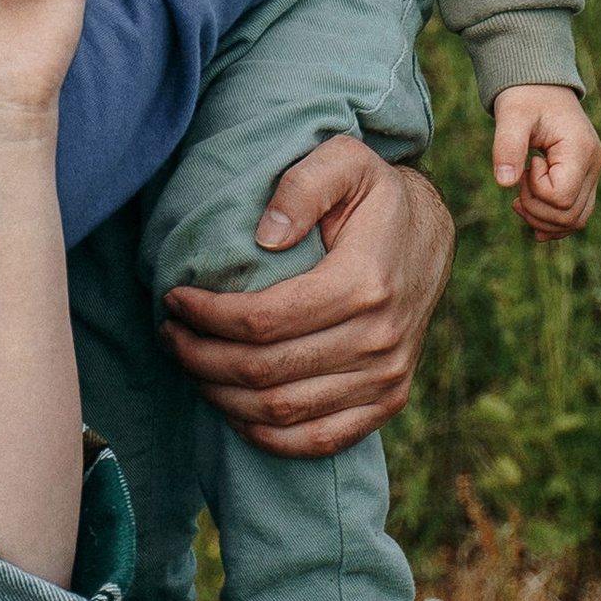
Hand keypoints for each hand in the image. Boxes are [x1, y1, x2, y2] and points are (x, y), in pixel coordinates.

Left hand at [161, 141, 452, 457]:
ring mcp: (387, 377)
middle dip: (202, 357)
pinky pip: (319, 440)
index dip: (208, 317)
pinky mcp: (388, 400)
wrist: (430, 234)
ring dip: (221, 396)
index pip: (264, 321)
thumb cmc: (374, 194)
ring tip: (189, 364)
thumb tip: (267, 234)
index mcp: (364, 283)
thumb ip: (303, 186)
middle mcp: (380, 339)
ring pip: (282, 412)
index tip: (174, 299)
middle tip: (169, 334)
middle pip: (265, 371)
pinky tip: (230, 408)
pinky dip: (265, 435)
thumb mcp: (344, 161)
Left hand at [492, 84, 600, 238]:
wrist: (540, 87)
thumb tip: (504, 183)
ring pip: (575, 221)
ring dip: (542, 219)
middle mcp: (594, 166)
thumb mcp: (512, 115)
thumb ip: (507, 146)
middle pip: (570, 216)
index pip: (561, 197)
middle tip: (519, 181)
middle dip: (535, 209)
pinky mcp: (583, 179)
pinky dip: (552, 221)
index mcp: (581, 150)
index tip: (527, 164)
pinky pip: (575, 214)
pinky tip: (528, 212)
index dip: (536, 190)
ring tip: (520, 195)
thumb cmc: (526, 98)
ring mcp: (592, 174)